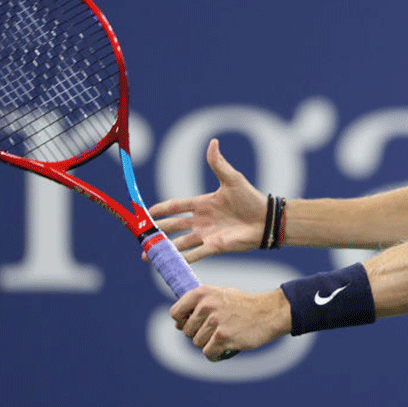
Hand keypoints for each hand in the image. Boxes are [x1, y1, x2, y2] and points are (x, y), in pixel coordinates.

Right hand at [148, 139, 267, 261]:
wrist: (266, 219)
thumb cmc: (250, 199)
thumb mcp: (232, 179)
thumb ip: (218, 164)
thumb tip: (213, 142)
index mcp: (202, 203)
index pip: (176, 206)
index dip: (161, 209)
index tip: (145, 212)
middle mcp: (201, 220)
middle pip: (173, 226)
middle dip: (157, 231)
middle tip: (141, 237)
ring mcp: (207, 234)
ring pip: (180, 243)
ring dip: (165, 248)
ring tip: (148, 256)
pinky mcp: (215, 246)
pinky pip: (195, 254)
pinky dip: (182, 259)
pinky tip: (169, 264)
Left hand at [170, 285, 291, 360]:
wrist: (270, 312)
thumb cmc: (246, 305)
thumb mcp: (221, 295)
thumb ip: (199, 306)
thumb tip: (178, 324)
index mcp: (203, 293)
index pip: (176, 312)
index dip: (182, 322)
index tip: (194, 325)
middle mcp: (207, 306)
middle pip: (187, 331)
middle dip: (199, 335)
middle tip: (216, 331)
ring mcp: (215, 322)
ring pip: (197, 343)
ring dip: (209, 345)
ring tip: (224, 339)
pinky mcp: (223, 337)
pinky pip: (208, 353)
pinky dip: (216, 355)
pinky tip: (225, 350)